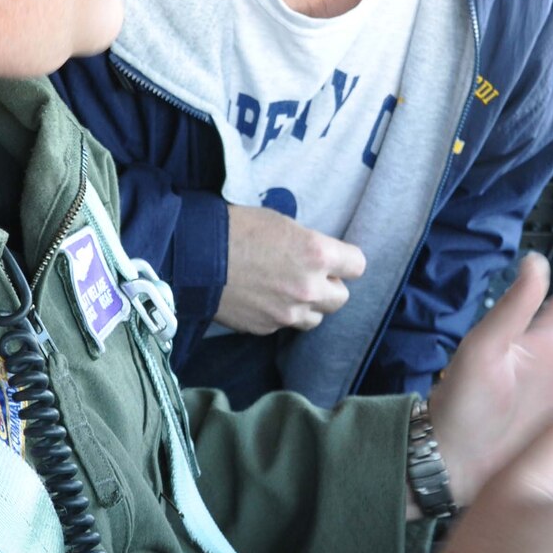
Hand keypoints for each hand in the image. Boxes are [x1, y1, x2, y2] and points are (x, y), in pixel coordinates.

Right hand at [215, 204, 365, 334]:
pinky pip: (285, 325)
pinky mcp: (267, 328)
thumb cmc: (237, 228)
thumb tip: (316, 258)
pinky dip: (280, 315)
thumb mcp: (282, 223)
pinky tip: (263, 298)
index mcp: (318, 254)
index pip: (357, 266)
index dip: (346, 261)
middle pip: (341, 298)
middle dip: (329, 286)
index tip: (336, 259)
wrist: (195, 256)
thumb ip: (308, 245)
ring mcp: (288, 313)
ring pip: (316, 318)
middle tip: (310, 275)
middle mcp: (309, 287)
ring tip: (287, 290)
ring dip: (308, 306)